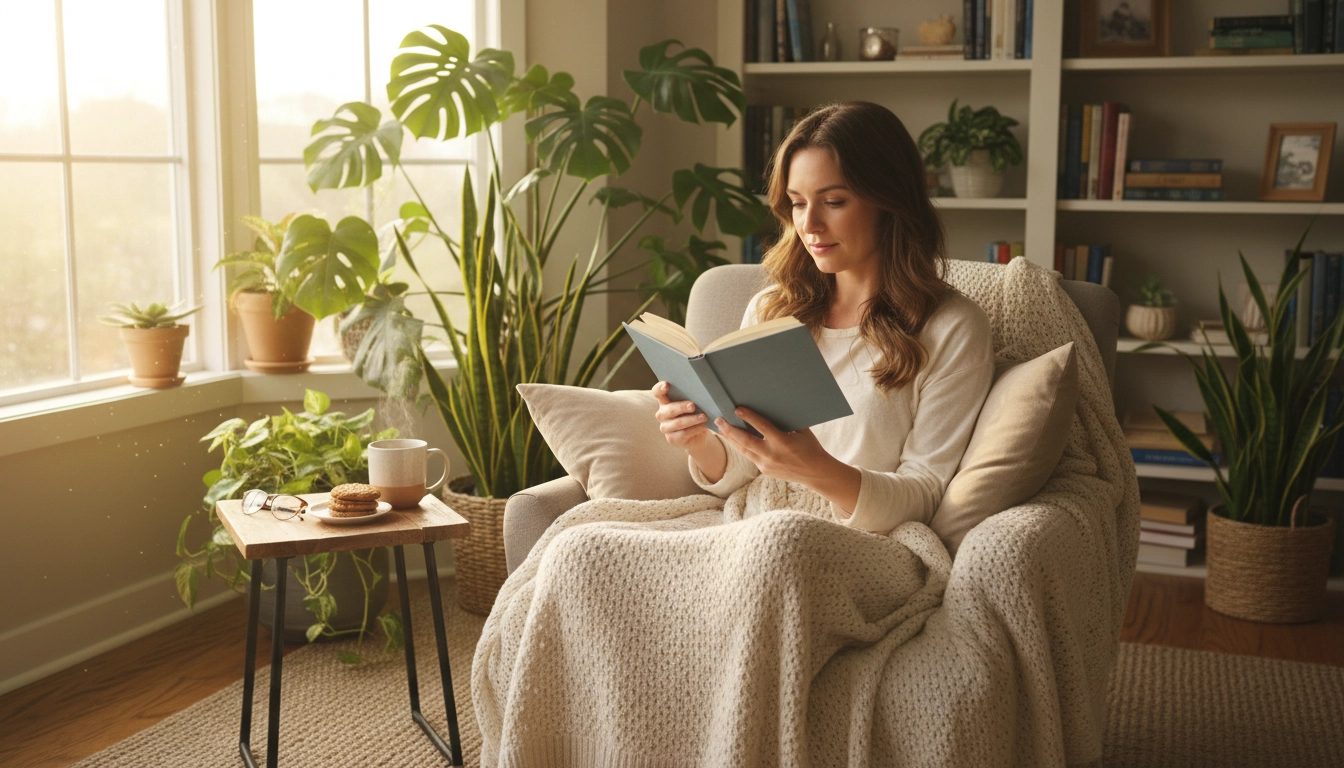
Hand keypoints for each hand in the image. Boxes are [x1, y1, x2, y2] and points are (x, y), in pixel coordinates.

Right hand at [652, 381, 714, 451]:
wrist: (697, 435)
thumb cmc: (693, 415)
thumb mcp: (691, 405)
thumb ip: (690, 398)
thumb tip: (699, 393)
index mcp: (665, 402)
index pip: (657, 392)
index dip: (660, 388)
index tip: (667, 385)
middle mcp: (662, 414)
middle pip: (669, 409)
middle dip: (682, 407)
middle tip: (693, 405)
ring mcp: (666, 427)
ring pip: (678, 423)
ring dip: (692, 419)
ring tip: (704, 417)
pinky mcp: (672, 439)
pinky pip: (684, 433)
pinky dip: (695, 429)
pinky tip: (703, 426)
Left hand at [716, 407, 850, 490]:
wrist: (815, 473)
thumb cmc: (810, 447)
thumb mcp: (801, 431)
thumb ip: (785, 421)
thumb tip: (770, 406)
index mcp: (783, 442)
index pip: (762, 427)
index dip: (749, 417)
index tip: (737, 409)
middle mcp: (772, 454)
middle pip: (745, 441)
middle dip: (730, 430)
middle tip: (718, 419)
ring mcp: (766, 464)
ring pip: (743, 450)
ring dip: (730, 439)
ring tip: (720, 428)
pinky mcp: (764, 470)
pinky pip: (749, 456)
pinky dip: (740, 447)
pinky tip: (733, 439)